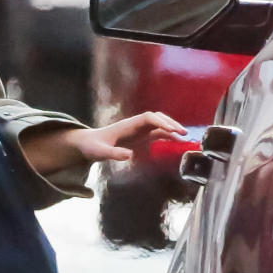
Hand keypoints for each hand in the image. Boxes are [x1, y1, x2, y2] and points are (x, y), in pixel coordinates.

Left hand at [21, 113, 186, 174]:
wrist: (88, 144)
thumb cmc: (92, 147)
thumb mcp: (100, 152)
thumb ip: (113, 154)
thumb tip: (128, 155)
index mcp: (127, 125)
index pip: (148, 118)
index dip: (160, 122)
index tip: (170, 130)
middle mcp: (135, 125)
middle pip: (157, 118)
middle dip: (170, 123)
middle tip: (182, 133)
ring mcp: (138, 130)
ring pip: (159, 125)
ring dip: (171, 128)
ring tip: (184, 137)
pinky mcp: (140, 137)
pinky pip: (157, 134)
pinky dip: (167, 136)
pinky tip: (176, 142)